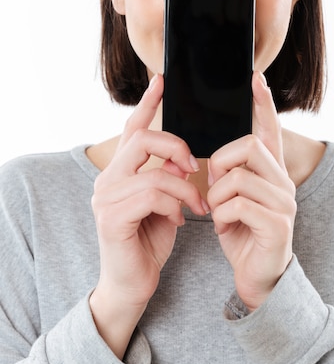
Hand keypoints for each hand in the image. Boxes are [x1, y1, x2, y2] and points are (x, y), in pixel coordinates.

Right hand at [90, 74, 206, 357]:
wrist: (132, 283)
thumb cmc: (149, 239)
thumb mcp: (164, 201)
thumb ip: (167, 176)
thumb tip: (182, 156)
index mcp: (121, 170)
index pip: (133, 127)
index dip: (148, 103)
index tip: (162, 80)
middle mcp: (107, 178)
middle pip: (143, 138)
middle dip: (176, 146)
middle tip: (194, 166)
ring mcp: (106, 197)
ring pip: (155, 171)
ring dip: (185, 188)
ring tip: (197, 206)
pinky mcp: (111, 217)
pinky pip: (153, 195)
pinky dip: (174, 205)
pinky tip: (179, 219)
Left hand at [207, 71, 296, 311]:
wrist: (257, 277)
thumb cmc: (242, 233)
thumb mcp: (232, 199)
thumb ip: (229, 174)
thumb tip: (212, 155)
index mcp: (272, 172)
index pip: (270, 129)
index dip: (263, 104)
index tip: (256, 78)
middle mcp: (283, 182)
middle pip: (249, 145)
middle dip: (221, 162)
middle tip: (214, 186)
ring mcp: (283, 203)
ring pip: (238, 177)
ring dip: (217, 196)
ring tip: (216, 214)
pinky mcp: (277, 226)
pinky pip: (237, 205)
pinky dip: (221, 216)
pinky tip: (222, 228)